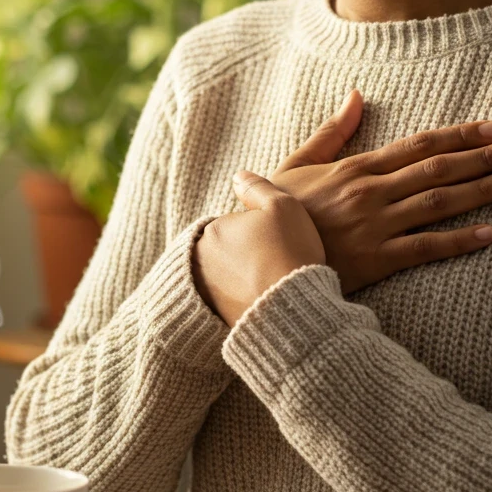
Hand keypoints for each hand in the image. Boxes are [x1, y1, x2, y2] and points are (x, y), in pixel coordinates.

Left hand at [191, 172, 325, 329]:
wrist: (290, 308)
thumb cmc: (289, 252)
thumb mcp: (282, 205)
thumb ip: (257, 187)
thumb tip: (238, 177)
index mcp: (213, 229)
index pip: (235, 224)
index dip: (261, 231)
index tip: (278, 242)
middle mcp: (200, 259)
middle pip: (229, 248)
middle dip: (249, 253)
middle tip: (277, 262)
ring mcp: (205, 289)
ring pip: (229, 274)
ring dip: (246, 275)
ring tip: (275, 281)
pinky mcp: (215, 314)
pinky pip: (230, 299)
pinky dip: (245, 296)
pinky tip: (267, 298)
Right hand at [270, 90, 491, 294]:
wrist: (263, 258)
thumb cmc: (280, 213)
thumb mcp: (299, 163)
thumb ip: (332, 131)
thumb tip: (355, 95)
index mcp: (356, 167)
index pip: (418, 144)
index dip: (459, 135)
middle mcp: (370, 191)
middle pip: (437, 168)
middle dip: (483, 156)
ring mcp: (375, 225)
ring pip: (438, 202)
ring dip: (481, 190)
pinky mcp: (377, 259)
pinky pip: (425, 247)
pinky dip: (458, 240)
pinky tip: (488, 233)